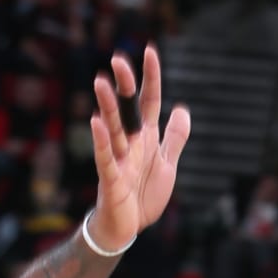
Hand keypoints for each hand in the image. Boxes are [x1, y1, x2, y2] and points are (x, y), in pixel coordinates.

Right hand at [87, 45, 190, 252]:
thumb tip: (182, 108)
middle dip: (124, 85)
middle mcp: (131, 143)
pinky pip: (105, 157)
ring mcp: (119, 159)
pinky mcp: (111, 179)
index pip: (148, 101)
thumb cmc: (144, 195)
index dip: (151, 78)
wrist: (129, 228)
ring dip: (108, 106)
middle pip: (128, 109)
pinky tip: (96, 122)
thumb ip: (174, 137)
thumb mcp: (166, 164)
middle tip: (118, 59)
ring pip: (113, 128)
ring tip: (101, 82)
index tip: (150, 50)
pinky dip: (101, 141)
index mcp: (146, 138)